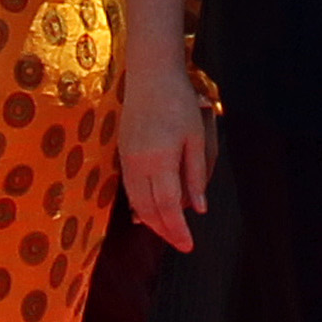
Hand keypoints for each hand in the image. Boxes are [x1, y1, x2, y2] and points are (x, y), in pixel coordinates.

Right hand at [120, 64, 213, 251]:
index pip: (169, 207)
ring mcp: (127, 160)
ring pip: (137, 202)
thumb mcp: (196, 138)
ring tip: (168, 232)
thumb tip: (198, 208)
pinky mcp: (122, 154)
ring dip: (151, 221)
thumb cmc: (179, 103)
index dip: (178, 230)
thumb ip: (196, 175)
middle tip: (180, 243)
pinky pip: (130, 190)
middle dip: (165, 231)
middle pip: (149, 210)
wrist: (150, 76)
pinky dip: (141, 206)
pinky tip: (150, 212)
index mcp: (160, 161)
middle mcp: (139, 165)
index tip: (189, 245)